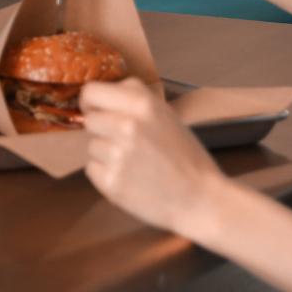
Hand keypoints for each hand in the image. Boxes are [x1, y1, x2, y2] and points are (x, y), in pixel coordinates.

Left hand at [80, 78, 228, 237]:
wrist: (201, 199)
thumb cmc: (185, 156)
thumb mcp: (165, 115)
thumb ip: (133, 100)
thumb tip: (98, 95)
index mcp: (142, 104)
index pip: (91, 91)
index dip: (91, 102)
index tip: (96, 109)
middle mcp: (126, 125)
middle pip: (89, 119)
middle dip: (103, 129)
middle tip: (126, 142)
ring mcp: (117, 155)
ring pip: (91, 145)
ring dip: (106, 153)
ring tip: (135, 163)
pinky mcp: (111, 182)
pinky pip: (92, 168)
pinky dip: (106, 173)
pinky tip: (131, 178)